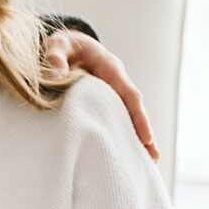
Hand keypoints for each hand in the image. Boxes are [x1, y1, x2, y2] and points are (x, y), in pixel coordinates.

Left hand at [43, 28, 158, 161]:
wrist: (66, 45)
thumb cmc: (63, 45)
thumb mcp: (58, 45)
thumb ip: (55, 56)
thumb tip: (56, 75)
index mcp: (110, 68)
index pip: (129, 95)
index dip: (138, 116)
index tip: (147, 138)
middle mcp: (116, 82)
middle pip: (133, 110)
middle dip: (143, 133)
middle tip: (153, 159)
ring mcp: (111, 93)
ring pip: (125, 117)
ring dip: (133, 138)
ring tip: (144, 164)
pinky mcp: (103, 102)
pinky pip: (114, 119)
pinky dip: (119, 135)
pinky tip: (120, 154)